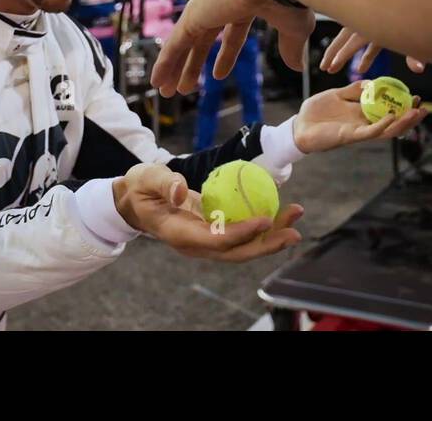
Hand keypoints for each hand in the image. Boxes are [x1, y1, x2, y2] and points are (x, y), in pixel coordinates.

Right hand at [112, 164, 303, 261]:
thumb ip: (163, 183)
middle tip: (294, 231)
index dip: (242, 234)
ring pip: (243, 245)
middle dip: (267, 244)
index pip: (217, 241)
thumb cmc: (140, 187)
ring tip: (296, 215)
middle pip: (237, 252)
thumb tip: (180, 191)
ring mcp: (206, 240)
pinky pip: (241, 231)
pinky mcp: (213, 231)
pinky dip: (262, 222)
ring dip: (271, 234)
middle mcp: (197, 244)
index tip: (265, 219)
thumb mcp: (146, 179)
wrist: (135, 200)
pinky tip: (280, 207)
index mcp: (180, 235)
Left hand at [152, 0, 314, 96]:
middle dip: (193, 63)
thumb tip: (296, 67)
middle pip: (202, 39)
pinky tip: (157, 81)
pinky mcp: (194, 14)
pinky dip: (165, 61)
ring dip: (175, 67)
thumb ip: (290, 47)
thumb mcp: (293, 28)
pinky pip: (175, 42)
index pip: (233, 32)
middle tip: (186, 86)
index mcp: (247, 0)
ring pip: (185, 41)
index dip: (225, 55)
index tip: (217, 75)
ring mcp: (206, 6)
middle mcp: (223, 0)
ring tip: (168, 92)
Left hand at [292, 80, 427, 152]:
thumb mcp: (337, 94)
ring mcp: (358, 131)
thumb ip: (354, 89)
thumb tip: (372, 82)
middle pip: (393, 123)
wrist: (298, 125)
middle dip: (409, 117)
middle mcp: (364, 124)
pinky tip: (392, 117)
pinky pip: (369, 132)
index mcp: (362, 113)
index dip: (403, 106)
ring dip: (402, 123)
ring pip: (386, 130)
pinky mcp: (349, 136)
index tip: (416, 96)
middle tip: (423, 108)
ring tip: (415, 114)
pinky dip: (382, 126)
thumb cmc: (316, 111)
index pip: (388, 111)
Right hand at [319, 26, 425, 74]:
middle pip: (345, 37)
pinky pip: (358, 33)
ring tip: (329, 65)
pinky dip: (354, 46)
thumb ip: (416, 53)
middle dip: (334, 53)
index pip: (354, 41)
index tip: (333, 65)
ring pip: (347, 34)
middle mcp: (367, 19)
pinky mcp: (371, 17)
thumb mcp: (417, 35)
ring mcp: (367, 17)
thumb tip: (418, 69)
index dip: (344, 54)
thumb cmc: (417, 10)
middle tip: (325, 68)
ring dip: (338, 49)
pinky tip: (356, 61)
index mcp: (376, 23)